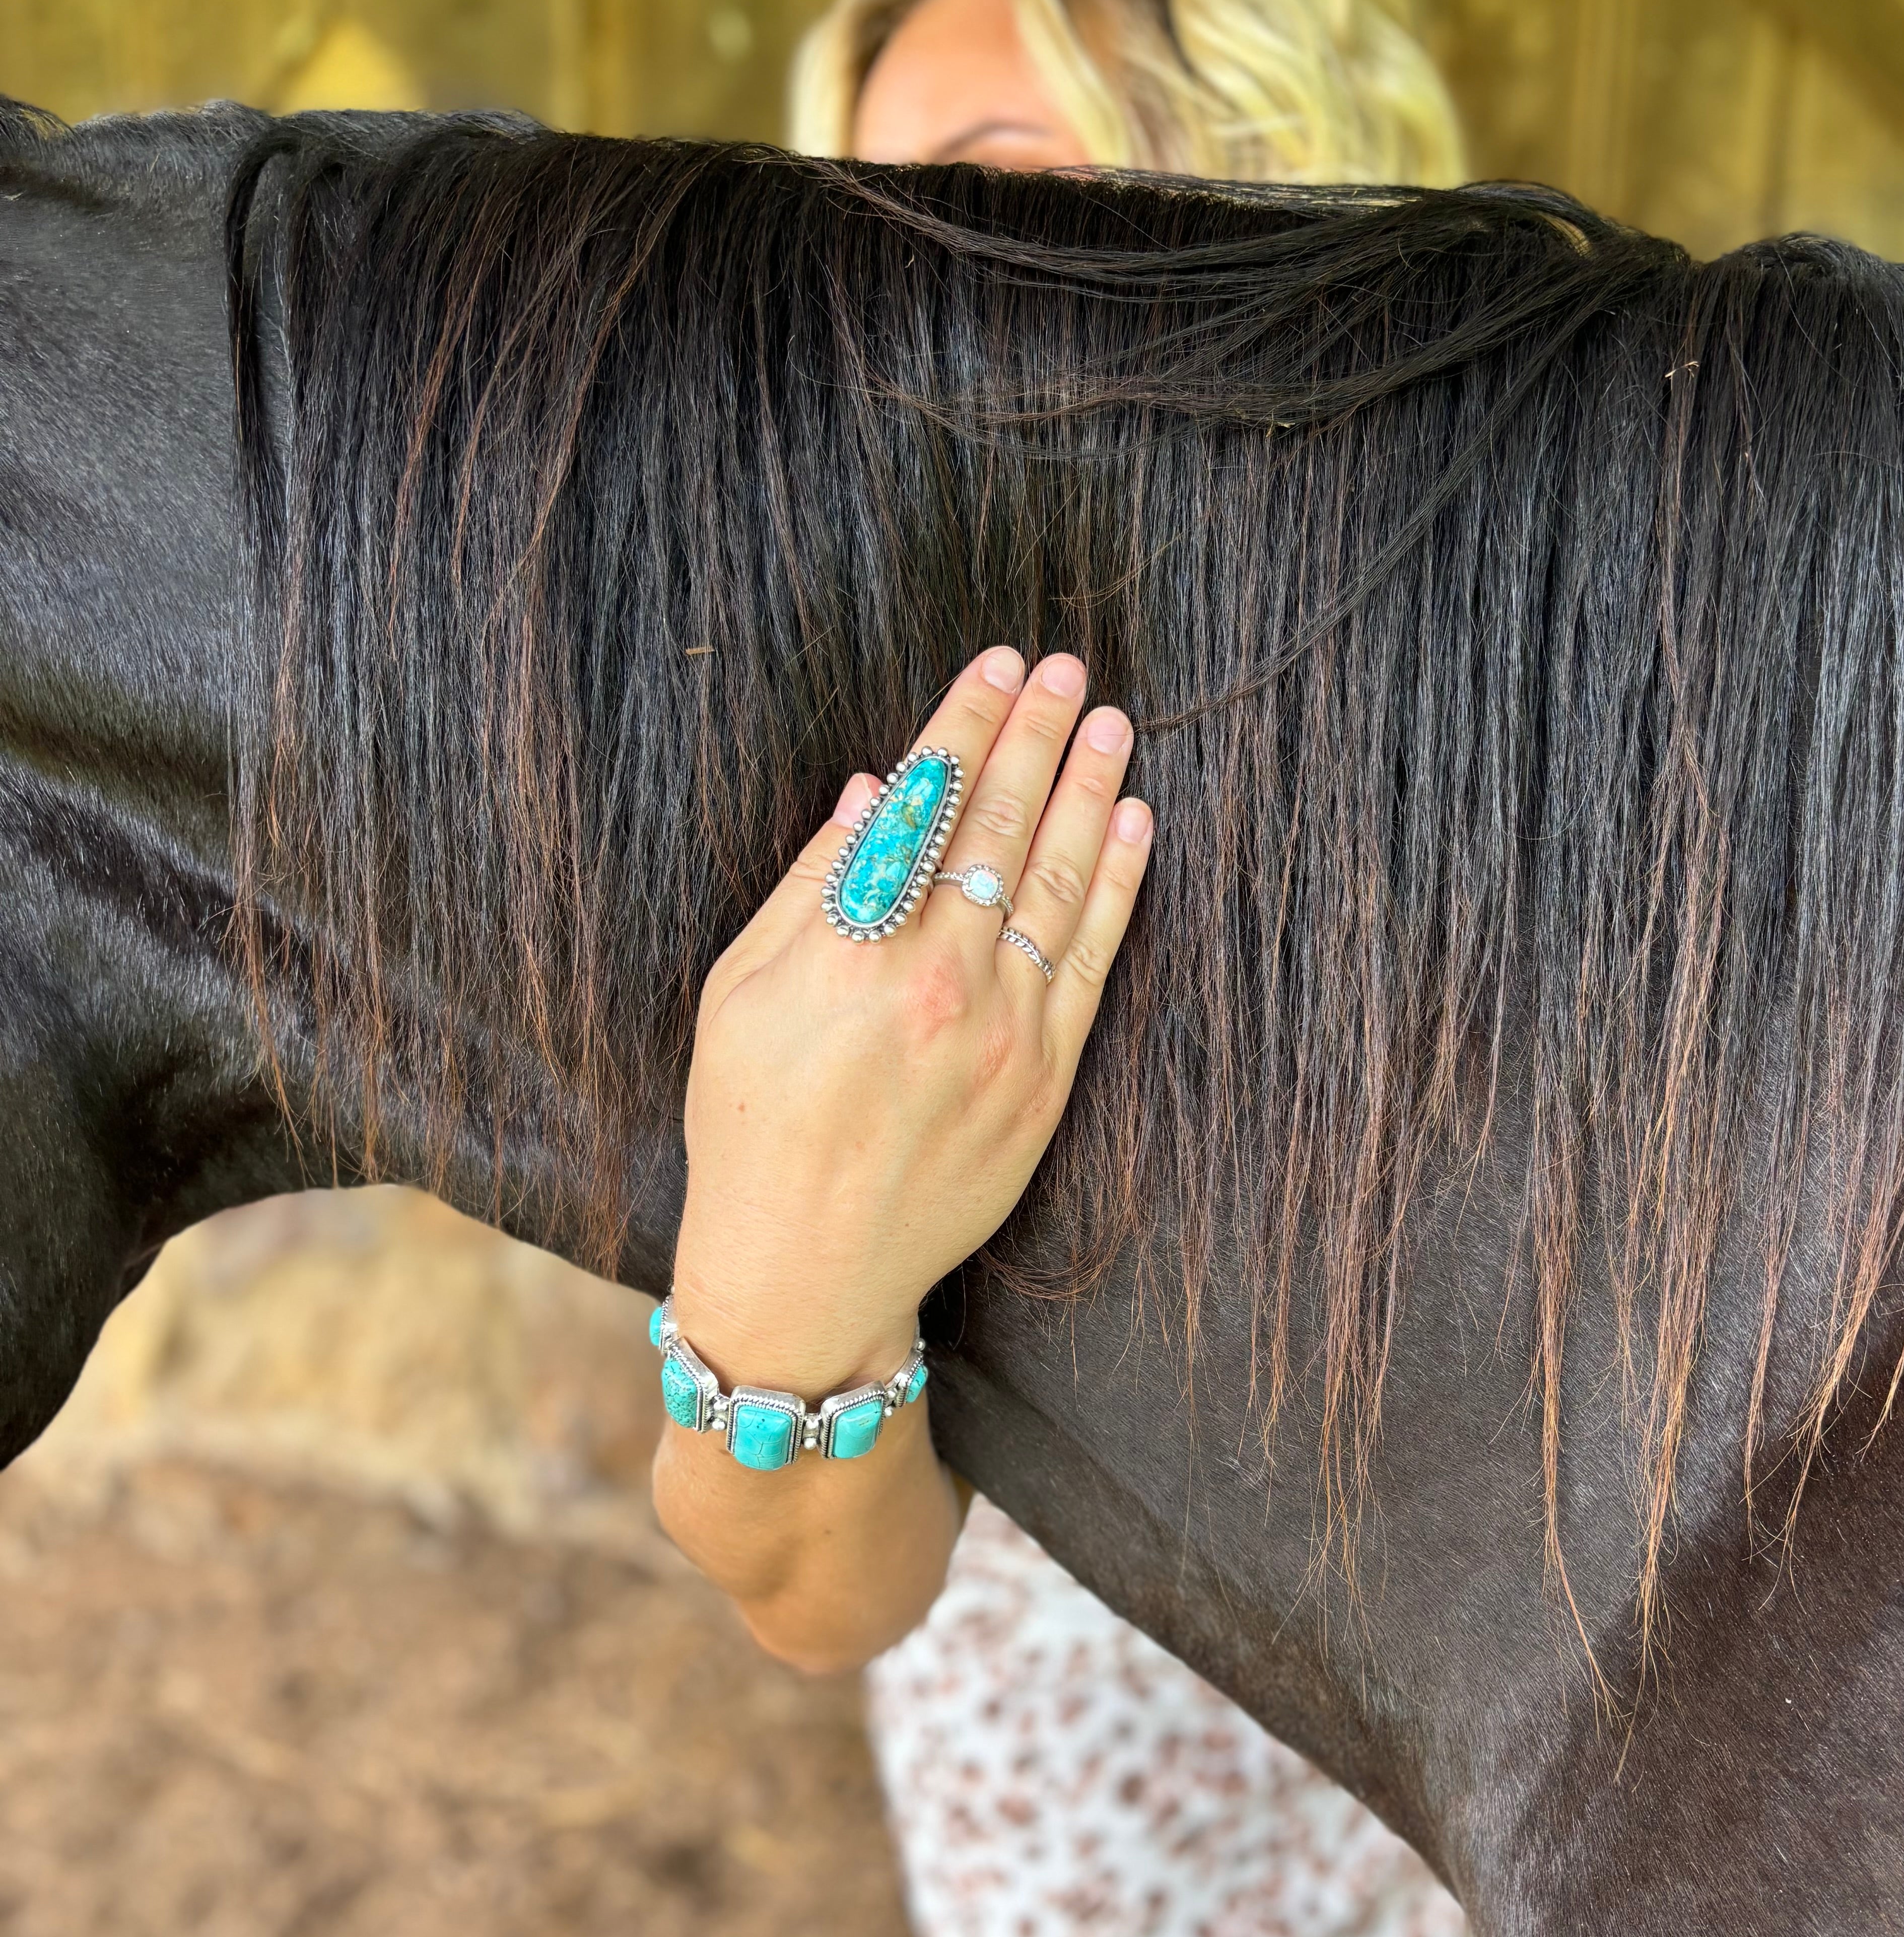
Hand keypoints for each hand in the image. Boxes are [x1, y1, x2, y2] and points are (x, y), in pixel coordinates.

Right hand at [673, 643, 1150, 1379]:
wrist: (808, 1270)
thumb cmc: (751, 1129)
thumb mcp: (737, 997)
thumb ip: (810, 887)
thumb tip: (877, 789)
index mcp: (854, 952)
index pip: (927, 805)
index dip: (965, 725)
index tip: (997, 666)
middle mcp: (938, 982)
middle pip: (1000, 826)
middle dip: (1037, 736)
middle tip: (1067, 670)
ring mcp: (1003, 1032)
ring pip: (1058, 880)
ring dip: (1089, 791)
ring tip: (1111, 723)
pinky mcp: (1045, 1080)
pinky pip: (1093, 959)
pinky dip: (1118, 884)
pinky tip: (1134, 823)